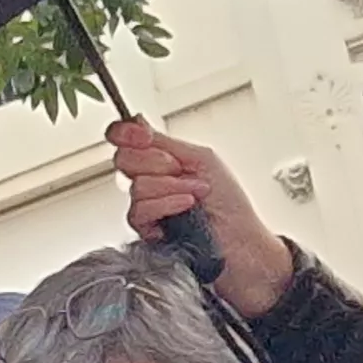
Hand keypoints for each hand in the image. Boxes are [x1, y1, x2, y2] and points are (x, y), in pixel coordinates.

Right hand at [109, 120, 294, 315]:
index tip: (144, 136)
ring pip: (136, 186)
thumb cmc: (230, 204)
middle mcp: (149, 179)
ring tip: (194, 196)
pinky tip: (185, 208)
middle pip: (124, 159)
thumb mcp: (202, 158)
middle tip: (180, 170)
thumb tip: (136, 122)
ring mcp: (146, 204)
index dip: (126, 134)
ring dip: (171, 188)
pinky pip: (140, 210)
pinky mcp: (144, 228)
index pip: (124, 138)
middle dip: (158, 163)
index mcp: (161, 158)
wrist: (238, 241)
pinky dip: (167, 205)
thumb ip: (165, 141)